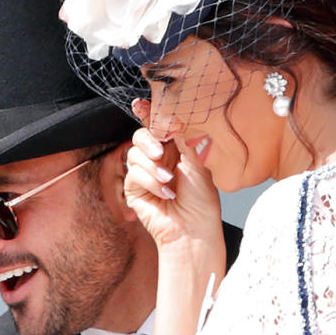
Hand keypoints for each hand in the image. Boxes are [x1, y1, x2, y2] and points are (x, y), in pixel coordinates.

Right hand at [124, 107, 221, 249]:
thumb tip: (172, 119)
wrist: (194, 230)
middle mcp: (157, 160)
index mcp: (175, 150)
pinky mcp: (134, 190)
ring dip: (153, 167)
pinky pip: (133, 174)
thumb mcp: (198, 165)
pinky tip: (165, 193)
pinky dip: (150, 182)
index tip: (140, 104)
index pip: (157, 127)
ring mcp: (144, 174)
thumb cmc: (202, 202)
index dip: (147, 113)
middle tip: (161, 152)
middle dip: (148, 140)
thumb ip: (183, 140)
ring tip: (169, 181)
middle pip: (140, 136)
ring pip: (134, 154)